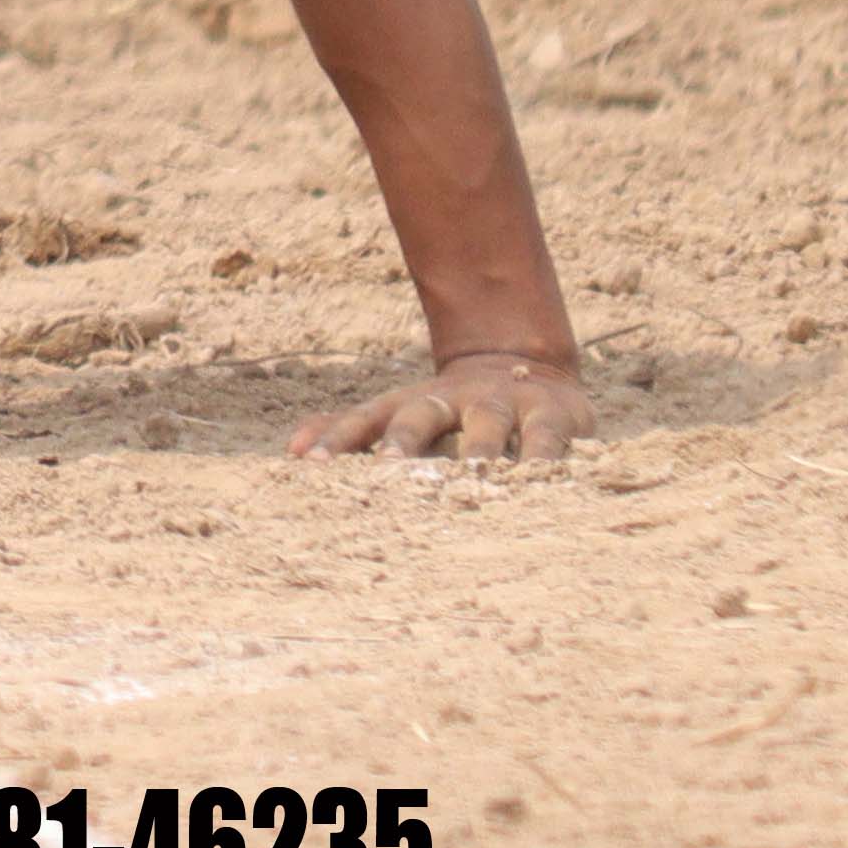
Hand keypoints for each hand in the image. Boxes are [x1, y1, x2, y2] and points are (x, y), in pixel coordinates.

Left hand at [288, 348, 586, 464]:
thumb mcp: (401, 414)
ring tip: (473, 479)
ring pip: (487, 427)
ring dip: (478, 451)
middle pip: (422, 416)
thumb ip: (349, 431)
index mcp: (411, 403)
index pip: (365, 419)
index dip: (338, 440)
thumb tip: (291, 453)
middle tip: (389, 469)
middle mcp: (454, 400)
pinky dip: (544, 461)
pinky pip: (548, 440)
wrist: (524, 363)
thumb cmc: (448, 409)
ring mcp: (505, 404)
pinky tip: (540, 484)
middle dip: (405, 441)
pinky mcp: (555, 416)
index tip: (310, 466)